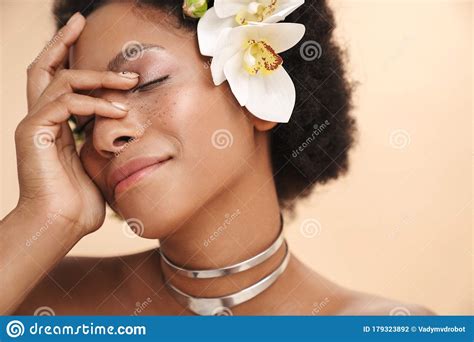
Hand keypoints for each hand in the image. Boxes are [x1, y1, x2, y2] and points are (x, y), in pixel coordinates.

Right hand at [14, 12, 138, 235]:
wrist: (60, 226)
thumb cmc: (79, 203)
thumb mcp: (96, 164)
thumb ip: (101, 143)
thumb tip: (122, 132)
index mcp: (53, 126)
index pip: (55, 81)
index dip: (65, 54)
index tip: (82, 32)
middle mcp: (39, 119)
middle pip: (44, 67)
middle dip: (62, 41)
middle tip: (83, 21)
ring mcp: (34, 124)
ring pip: (61, 81)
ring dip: (98, 77)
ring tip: (130, 80)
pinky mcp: (33, 132)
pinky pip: (65, 103)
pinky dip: (94, 104)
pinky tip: (118, 111)